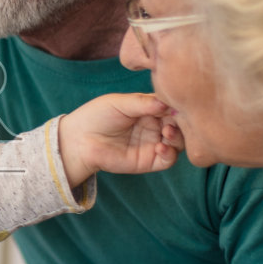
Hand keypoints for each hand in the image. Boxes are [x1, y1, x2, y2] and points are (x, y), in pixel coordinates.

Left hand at [58, 93, 180, 186]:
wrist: (80, 140)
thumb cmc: (97, 116)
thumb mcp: (120, 103)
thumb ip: (144, 102)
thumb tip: (168, 103)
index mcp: (150, 108)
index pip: (172, 105)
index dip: (178, 105)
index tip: (178, 103)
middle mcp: (155, 125)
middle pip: (180, 124)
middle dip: (182, 122)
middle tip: (173, 120)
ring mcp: (153, 143)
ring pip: (179, 142)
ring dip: (178, 137)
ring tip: (167, 132)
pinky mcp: (148, 160)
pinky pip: (168, 160)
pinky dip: (170, 154)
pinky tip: (160, 147)